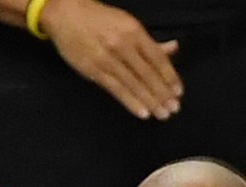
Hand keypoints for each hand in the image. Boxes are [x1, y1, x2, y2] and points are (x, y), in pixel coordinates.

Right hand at [45, 0, 181, 119]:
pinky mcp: (94, 70)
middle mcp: (123, 45)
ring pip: (133, 84)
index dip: (169, 76)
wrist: (66, 14)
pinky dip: (130, 102)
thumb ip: (150, 41)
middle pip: (147, 74)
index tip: (178, 92)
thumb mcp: (128, 24)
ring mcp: (107, 58)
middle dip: (162, 93)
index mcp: (134, 31)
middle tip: (173, 109)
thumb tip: (173, 48)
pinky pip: (116, 89)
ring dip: (150, 101)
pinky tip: (142, 112)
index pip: (157, 58)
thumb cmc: (99, 19)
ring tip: (162, 114)